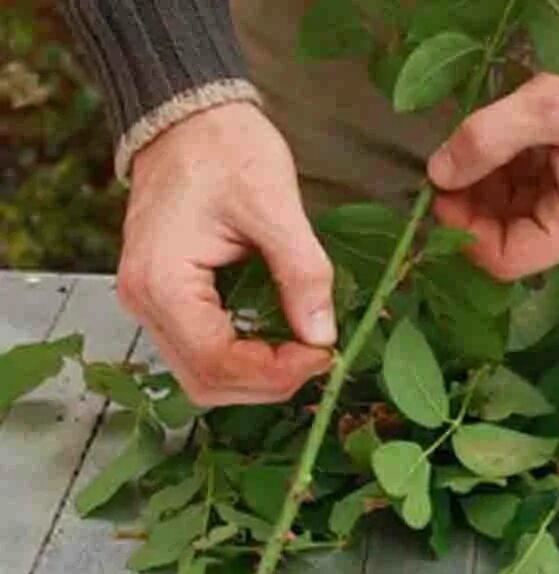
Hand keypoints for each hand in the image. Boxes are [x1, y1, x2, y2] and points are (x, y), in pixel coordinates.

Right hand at [117, 102, 334, 406]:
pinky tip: (278, 343)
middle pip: (207, 382)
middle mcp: (144, 303)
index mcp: (163, 282)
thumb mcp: (275, 205)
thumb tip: (323, 337)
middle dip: (269, 382)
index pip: (218, 362)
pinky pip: (202, 354)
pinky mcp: (166, 301)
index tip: (325, 354)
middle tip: (318, 357)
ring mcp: (150, 305)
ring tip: (303, 354)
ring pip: (203, 377)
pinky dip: (244, 361)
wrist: (188, 117)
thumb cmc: (225, 149)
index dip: (277, 373)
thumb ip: (302, 274)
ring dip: (257, 379)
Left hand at [427, 21, 558, 280]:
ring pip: (515, 212)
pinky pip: (530, 188)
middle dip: (472, 207)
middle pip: (509, 237)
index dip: (465, 234)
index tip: (438, 195)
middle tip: (444, 168)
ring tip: (464, 149)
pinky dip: (503, 171)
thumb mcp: (549, 105)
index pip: (506, 258)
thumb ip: (487, 140)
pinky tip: (488, 144)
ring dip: (484, 187)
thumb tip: (438, 173)